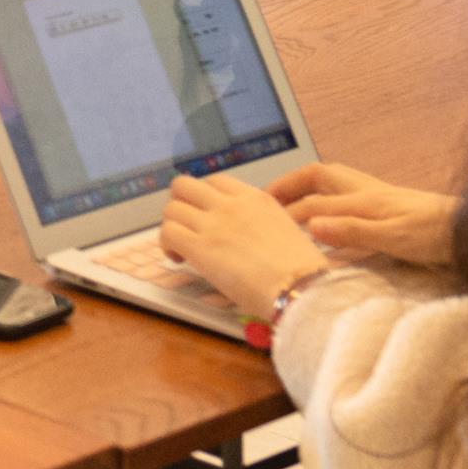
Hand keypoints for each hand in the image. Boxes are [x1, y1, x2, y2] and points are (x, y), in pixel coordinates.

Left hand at [157, 174, 329, 322]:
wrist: (300, 288)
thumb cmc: (301, 271)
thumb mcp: (285, 230)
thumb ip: (260, 223)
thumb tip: (244, 235)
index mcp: (256, 198)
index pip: (215, 181)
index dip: (203, 198)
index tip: (204, 216)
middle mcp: (232, 204)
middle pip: (185, 185)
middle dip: (179, 204)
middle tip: (187, 227)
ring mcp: (214, 223)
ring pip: (171, 208)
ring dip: (171, 227)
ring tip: (181, 248)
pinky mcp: (200, 247)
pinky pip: (168, 233)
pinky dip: (166, 245)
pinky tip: (179, 259)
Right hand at [273, 161, 456, 266]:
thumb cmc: (440, 235)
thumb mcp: (395, 236)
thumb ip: (353, 230)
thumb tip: (311, 223)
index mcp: (365, 198)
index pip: (313, 199)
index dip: (285, 209)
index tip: (261, 221)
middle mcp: (369, 195)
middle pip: (321, 177)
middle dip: (291, 184)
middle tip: (267, 201)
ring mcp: (381, 203)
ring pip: (335, 187)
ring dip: (310, 192)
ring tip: (289, 208)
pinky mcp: (391, 215)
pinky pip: (350, 206)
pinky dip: (331, 211)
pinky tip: (328, 230)